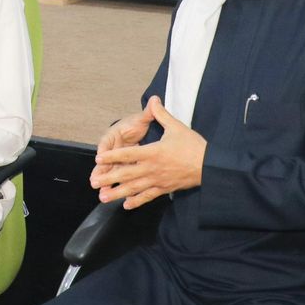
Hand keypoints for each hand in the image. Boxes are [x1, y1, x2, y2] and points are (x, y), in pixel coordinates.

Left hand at [90, 96, 205, 209]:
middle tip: (94, 182)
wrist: (210, 166)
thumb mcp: (176, 127)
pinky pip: (148, 196)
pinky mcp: (164, 189)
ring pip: (134, 188)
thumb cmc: (193, 146)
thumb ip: (161, 114)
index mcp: (153, 152)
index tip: (98, 158)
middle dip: (109, 179)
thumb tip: (153, 99)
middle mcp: (152, 168)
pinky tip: (126, 205)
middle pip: (126, 174)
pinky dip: (137, 201)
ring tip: (104, 197)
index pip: (128, 154)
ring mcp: (157, 180)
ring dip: (118, 193)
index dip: (112, 156)